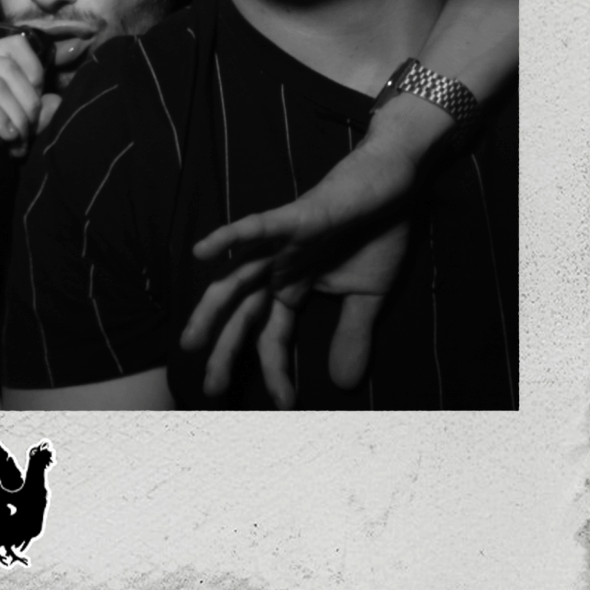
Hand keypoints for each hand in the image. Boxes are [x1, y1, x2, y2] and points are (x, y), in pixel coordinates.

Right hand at [0, 34, 51, 189]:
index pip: (14, 47)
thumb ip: (28, 115)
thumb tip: (55, 102)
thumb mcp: (2, 129)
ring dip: (11, 117)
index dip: (34, 77)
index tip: (37, 113)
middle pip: (5, 68)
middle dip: (24, 105)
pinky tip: (4, 138)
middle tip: (27, 138)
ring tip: (16, 145)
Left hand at [180, 134, 417, 407]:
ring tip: (192, 342)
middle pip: (243, 313)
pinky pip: (258, 227)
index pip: (273, 336)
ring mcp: (283, 242)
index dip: (275, 370)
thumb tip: (345, 386)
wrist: (397, 184)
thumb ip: (352, 336)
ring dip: (213, 309)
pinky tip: (201, 251)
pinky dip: (230, 237)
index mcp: (292, 286)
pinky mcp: (297, 217)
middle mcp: (278, 267)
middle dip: (225, 350)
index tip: (284, 404)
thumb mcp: (367, 298)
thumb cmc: (378, 233)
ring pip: (237, 278)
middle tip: (210, 389)